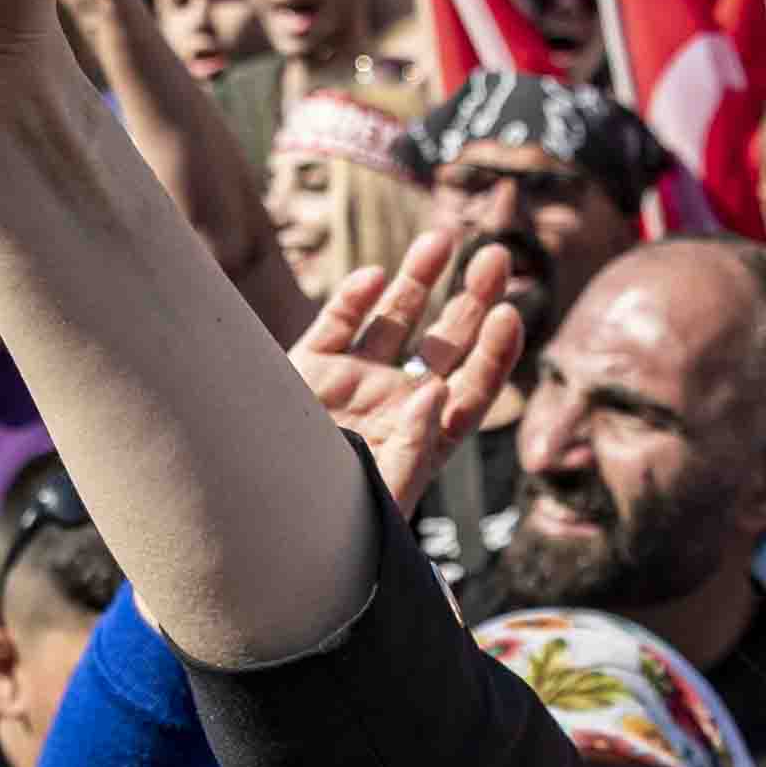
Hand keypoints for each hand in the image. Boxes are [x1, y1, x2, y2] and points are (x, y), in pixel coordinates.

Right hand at [285, 218, 525, 516]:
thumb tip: (436, 390)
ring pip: (395, 320)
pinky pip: (337, 325)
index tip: (508, 315)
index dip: (496, 352)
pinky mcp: (308, 370)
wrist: (256, 522)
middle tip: (498, 258)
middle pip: (448, 344)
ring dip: (420, 280)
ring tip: (443, 238)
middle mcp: (396, 402)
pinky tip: (374, 277)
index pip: (475, 388)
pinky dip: (354, 299)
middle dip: (474, 301)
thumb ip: (413, 446)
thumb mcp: (381, 496)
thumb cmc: (328, 527)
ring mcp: (353, 382)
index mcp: (426, 437)